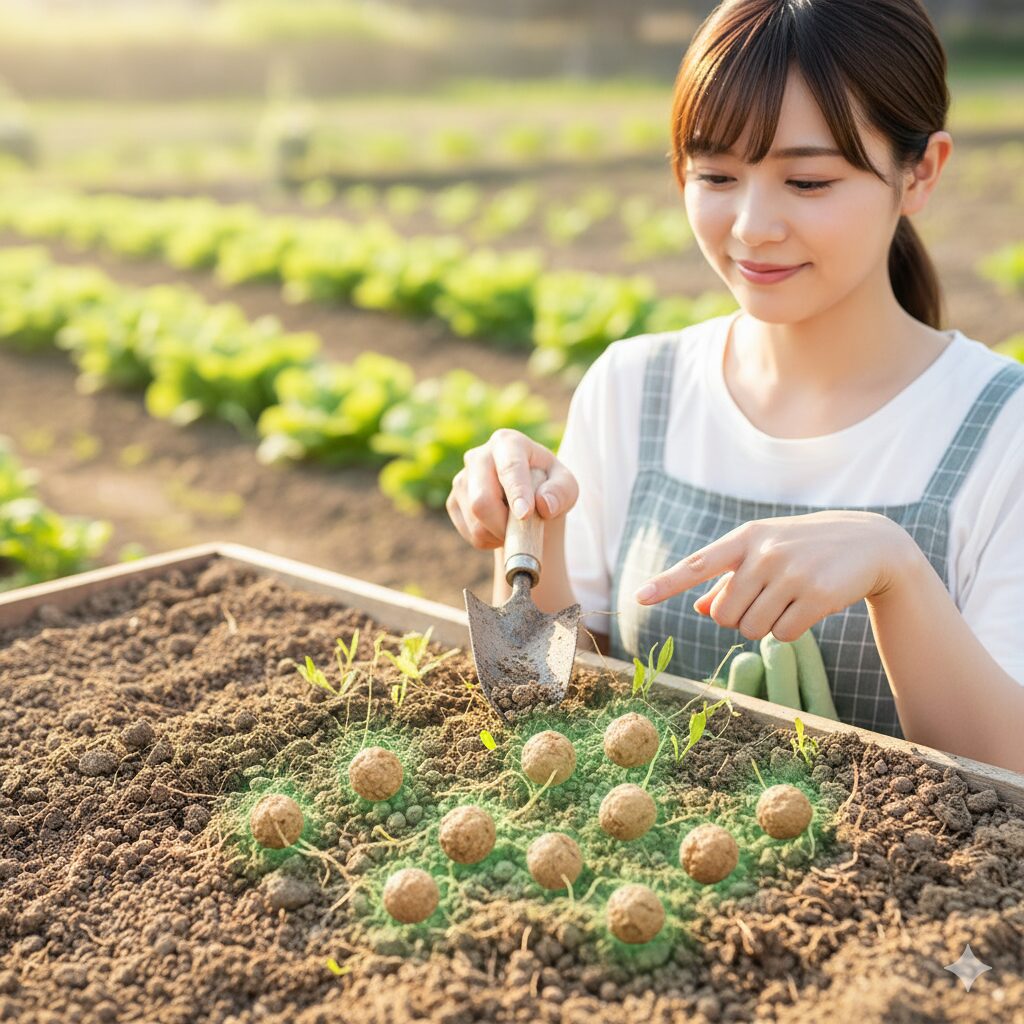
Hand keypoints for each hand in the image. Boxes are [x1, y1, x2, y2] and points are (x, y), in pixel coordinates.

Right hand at [445, 429, 578, 549]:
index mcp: (507, 443)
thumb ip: (562, 492)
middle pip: (481, 500)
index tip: (525, 514)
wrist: (529, 499)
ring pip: (475, 522)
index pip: (509, 468)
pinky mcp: (454, 501)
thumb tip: (544, 504)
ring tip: (517, 528)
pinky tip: (501, 529)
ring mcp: (462, 479)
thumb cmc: (550, 488)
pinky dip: (489, 540)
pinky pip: (469, 533)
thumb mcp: (567, 487)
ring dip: (500, 535)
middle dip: (503, 525)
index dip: (516, 492)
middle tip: (523, 535)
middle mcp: (478, 456)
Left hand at [633, 511, 913, 642]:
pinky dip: (788, 631)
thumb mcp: (763, 552)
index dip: (667, 583)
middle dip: (736, 619)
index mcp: (743, 539)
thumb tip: (699, 608)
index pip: (696, 564)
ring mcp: (791, 573)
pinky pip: (781, 635)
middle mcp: (763, 553)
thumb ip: (729, 580)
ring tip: (785, 601)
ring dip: (762, 626)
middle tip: (762, 602)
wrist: (869, 542)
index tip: (638, 597)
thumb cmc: (803, 548)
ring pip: (750, 628)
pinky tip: (806, 609)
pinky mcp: (818, 595)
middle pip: (722, 615)